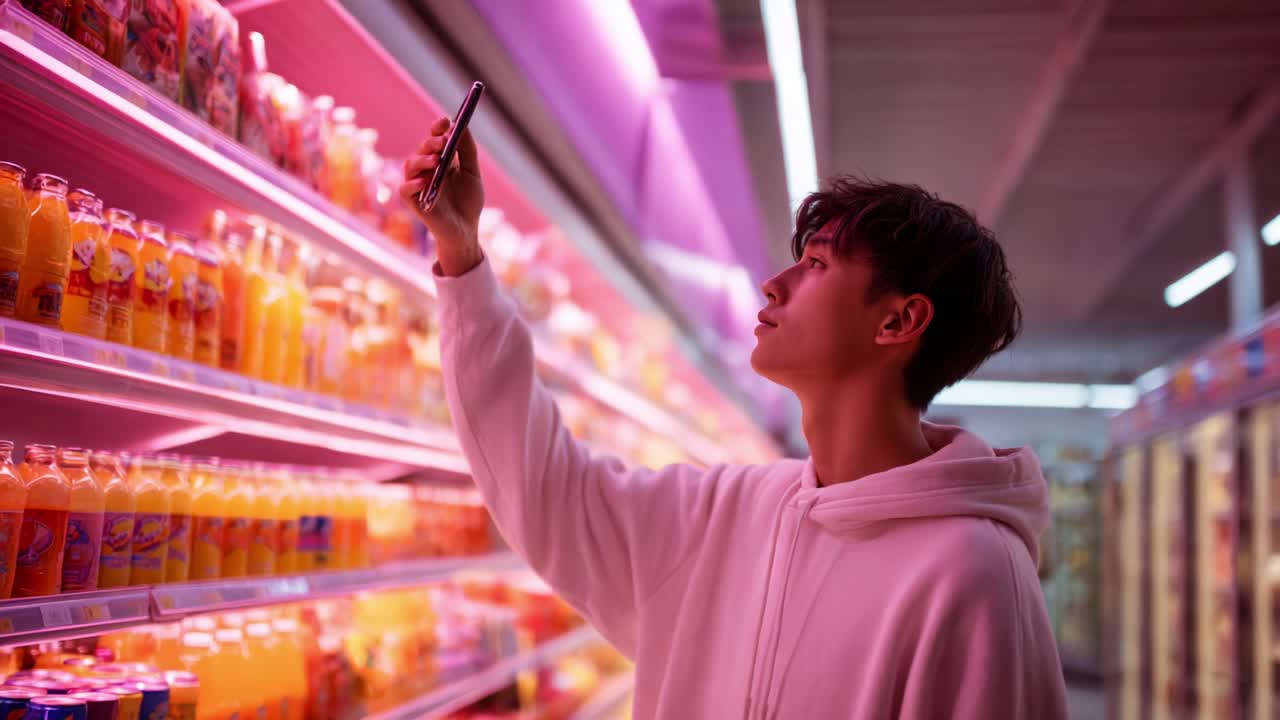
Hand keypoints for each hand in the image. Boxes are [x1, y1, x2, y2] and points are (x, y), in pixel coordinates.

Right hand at [400, 117, 485, 276]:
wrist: (466, 230)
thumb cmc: (468, 202)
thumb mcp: (472, 173)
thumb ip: (467, 151)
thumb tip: (462, 126)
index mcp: (440, 160)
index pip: (433, 139)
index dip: (437, 129)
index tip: (445, 121)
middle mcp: (426, 170)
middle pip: (422, 150)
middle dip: (432, 143)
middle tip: (443, 141)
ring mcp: (418, 185)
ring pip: (410, 165)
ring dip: (422, 160)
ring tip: (437, 160)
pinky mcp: (414, 202)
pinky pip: (405, 190)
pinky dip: (412, 184)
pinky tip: (423, 182)